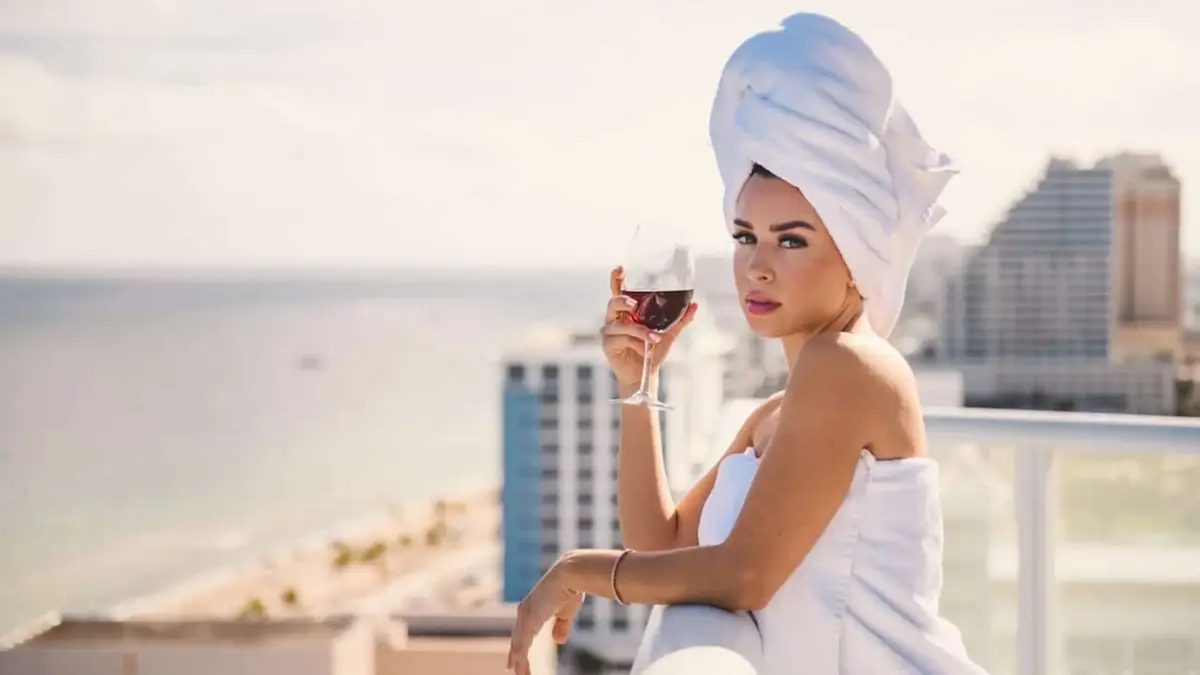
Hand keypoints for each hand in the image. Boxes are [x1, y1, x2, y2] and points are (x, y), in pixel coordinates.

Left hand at [507, 562, 583, 674]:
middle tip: (511, 669)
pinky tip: (517, 663)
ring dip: (518, 659)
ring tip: (518, 673)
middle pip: (518, 639)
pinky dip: (520, 653)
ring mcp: (526, 614)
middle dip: (515, 656)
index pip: (522, 632)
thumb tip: (558, 641)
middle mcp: (525, 611)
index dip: (519, 646)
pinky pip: (523, 640)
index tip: (514, 659)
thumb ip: (561, 627)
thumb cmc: (571, 588)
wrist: (571, 574)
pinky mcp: (530, 617)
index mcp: (533, 609)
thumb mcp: (566, 612)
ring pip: (519, 642)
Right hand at [601, 266, 698, 389]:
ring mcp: (609, 331)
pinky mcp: (608, 345)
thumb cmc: (652, 351)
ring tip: (654, 338)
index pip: (618, 291)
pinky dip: (636, 343)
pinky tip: (644, 350)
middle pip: (613, 302)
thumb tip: (695, 305)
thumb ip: (680, 320)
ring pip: (621, 324)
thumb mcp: (669, 334)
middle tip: (635, 305)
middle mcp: (615, 318)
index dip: (616, 279)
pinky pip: (621, 339)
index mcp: (627, 311)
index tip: (620, 269)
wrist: (645, 374)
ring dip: (639, 330)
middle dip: (623, 301)